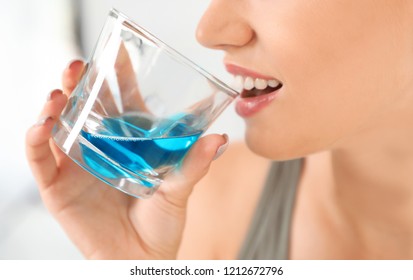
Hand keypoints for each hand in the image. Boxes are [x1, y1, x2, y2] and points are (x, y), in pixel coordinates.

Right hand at [25, 59, 227, 258]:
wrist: (140, 260)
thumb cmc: (161, 225)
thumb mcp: (179, 190)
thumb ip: (194, 164)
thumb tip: (218, 137)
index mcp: (129, 142)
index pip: (121, 100)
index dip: (118, 76)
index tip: (118, 52)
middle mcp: (101, 148)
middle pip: (86, 107)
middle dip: (80, 84)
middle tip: (80, 67)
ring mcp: (77, 165)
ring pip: (59, 126)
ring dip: (55, 106)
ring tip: (60, 94)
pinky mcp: (59, 187)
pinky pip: (41, 160)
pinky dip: (36, 142)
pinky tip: (42, 126)